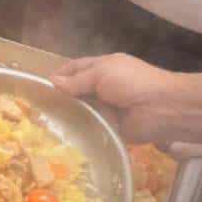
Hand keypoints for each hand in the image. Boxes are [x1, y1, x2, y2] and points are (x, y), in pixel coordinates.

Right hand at [51, 53, 182, 144]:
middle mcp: (104, 86)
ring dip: (70, 114)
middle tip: (39, 107)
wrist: (162, 109)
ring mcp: (108, 107)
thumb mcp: (102, 74)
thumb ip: (77, 80)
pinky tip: (64, 134)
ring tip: (46, 122)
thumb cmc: (132, 83)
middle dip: (62, 96)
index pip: (75, 68)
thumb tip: (53, 81)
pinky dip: (82, 130)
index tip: (41, 85)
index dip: (60, 74)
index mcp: (103, 67)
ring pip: (83, 109)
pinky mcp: (112, 127)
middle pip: (77, 89)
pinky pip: (93, 127)